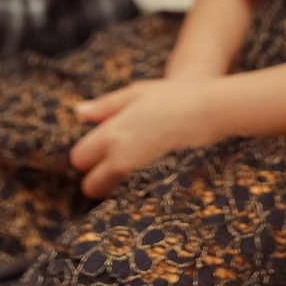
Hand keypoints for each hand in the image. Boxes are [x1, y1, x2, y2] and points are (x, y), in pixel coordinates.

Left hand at [69, 77, 227, 197]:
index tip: (94, 149)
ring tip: (126, 166)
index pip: (79, 158)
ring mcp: (139, 171)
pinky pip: (131, 190)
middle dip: (94, 178)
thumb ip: (104, 106)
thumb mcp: (134, 93)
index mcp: (112, 133)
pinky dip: (130, 185)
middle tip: (106, 163)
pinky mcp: (156, 180)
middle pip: (90, 186)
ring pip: (111, 192)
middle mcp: (121, 156)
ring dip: (112, 184)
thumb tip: (80, 111)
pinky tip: (142, 169)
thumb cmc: (169, 97)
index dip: (84, 155)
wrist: (206, 111)